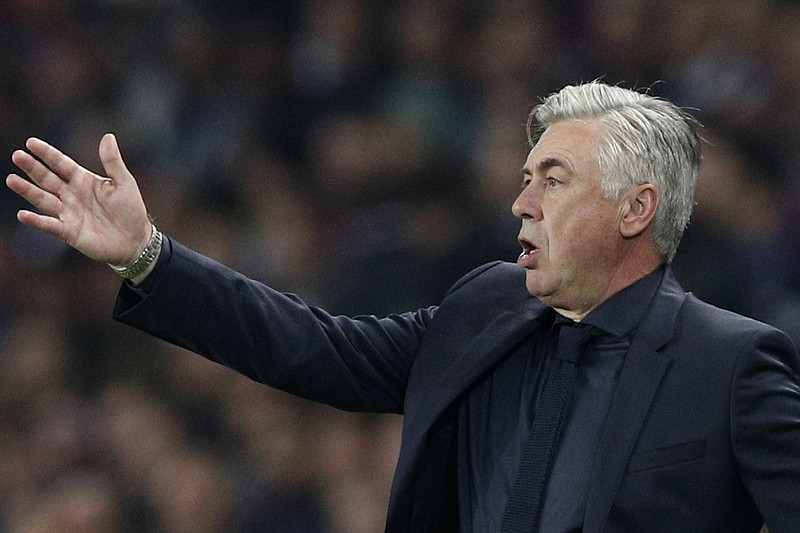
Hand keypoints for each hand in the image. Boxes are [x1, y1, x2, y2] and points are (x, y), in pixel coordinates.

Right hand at [6, 134, 151, 265]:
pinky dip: (36, 221)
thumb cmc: (130, 210)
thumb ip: (113, 162)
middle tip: (17, 156)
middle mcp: (71, 194)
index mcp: (82, 180)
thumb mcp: (124, 183)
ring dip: (27, 191)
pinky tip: (23, 214)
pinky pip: (49, 225)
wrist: (135, 240)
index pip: (61, 164)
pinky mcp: (69, 232)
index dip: (47, 153)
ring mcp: (68, 213)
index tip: (31, 142)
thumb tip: (108, 136)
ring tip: (11, 179)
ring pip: (43, 199)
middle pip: (47, 178)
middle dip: (32, 168)